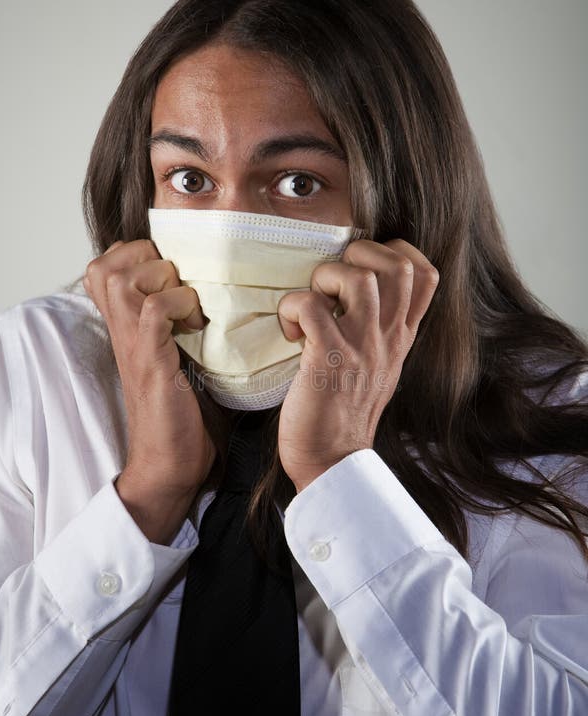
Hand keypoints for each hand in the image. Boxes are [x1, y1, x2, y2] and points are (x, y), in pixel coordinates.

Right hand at [83, 239, 215, 543]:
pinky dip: (180, 306)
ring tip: (190, 308)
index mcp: (125, 328)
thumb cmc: (181, 416)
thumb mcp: (176, 359)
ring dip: (165, 282)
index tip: (174, 278)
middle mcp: (121, 332)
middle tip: (180, 288)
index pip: (104, 266)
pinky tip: (197, 328)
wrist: (170, 464)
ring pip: (125, 279)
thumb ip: (179, 326)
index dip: (137, 256)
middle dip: (149, 261)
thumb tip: (217, 294)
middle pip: (106, 263)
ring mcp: (132, 346)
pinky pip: (154, 310)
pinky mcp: (150, 363)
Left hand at [277, 239, 438, 492]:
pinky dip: (292, 308)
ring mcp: (361, 348)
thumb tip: (361, 293)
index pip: (426, 274)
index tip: (364, 266)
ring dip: (323, 277)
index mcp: (400, 337)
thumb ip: (380, 331)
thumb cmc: (346, 414)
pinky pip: (310, 307)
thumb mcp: (380, 367)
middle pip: (398, 265)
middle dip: (359, 253)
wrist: (334, 462)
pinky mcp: (328, 360)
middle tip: (332, 282)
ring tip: (311, 303)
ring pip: (355, 277)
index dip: (396, 252)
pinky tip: (290, 331)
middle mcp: (387, 338)